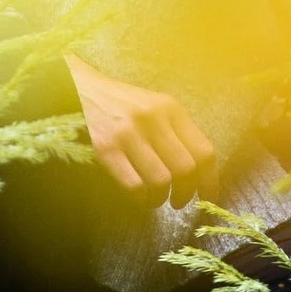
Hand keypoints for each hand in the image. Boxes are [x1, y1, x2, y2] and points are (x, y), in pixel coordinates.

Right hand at [65, 53, 217, 207]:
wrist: (81, 90)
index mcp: (170, 108)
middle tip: (178, 202)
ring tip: (155, 199)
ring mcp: (128, 133)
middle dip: (185, 194)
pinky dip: (140, 199)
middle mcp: (153, 118)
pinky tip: (138, 197)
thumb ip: (177, 132)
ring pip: (161, 181)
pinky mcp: (106, 148)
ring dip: (160, 199)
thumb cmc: (123, 105)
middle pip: (186, 170)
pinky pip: (134, 186)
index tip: (206, 196)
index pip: (204, 151)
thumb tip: (200, 175)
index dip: (209, 180)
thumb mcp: (155, 107)